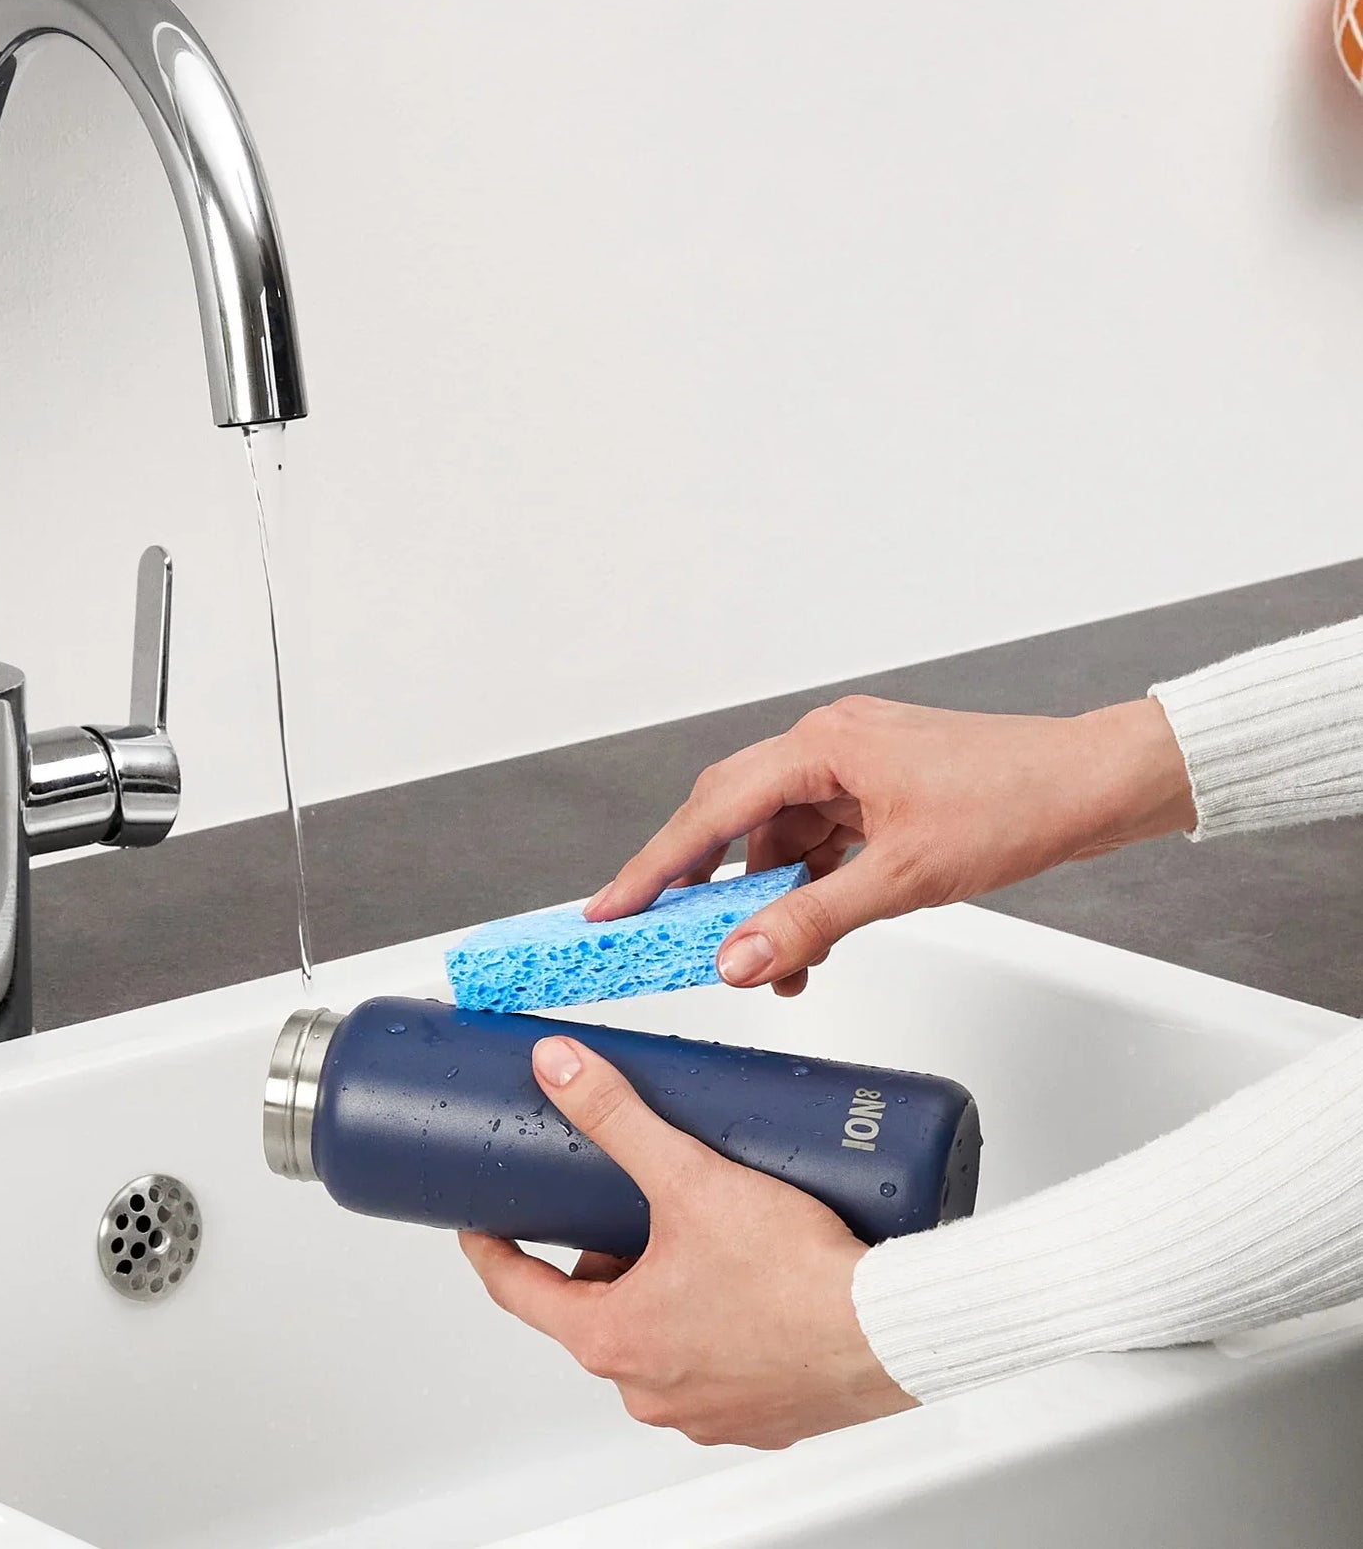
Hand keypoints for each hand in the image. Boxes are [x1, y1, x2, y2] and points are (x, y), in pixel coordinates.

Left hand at [460, 1035, 912, 1447]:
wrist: (890, 1331)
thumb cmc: (797, 1277)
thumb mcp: (688, 1177)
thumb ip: (616, 1117)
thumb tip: (559, 1068)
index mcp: (615, 1341)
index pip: (520, 1293)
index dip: (495, 1249)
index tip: (482, 1225)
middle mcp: (652, 1388)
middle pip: (596, 1310)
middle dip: (603, 1255)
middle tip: (622, 1203)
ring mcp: (707, 1409)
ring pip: (657, 1338)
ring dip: (662, 1289)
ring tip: (692, 1231)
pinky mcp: (762, 1413)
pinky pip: (715, 1363)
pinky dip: (715, 1322)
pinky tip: (743, 1281)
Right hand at [585, 695, 1194, 995]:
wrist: (1099, 785)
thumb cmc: (1017, 805)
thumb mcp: (902, 879)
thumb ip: (810, 922)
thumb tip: (738, 958)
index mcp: (823, 745)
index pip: (713, 810)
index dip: (656, 864)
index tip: (612, 906)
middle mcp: (829, 745)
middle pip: (735, 817)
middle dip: (702, 884)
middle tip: (663, 936)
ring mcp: (856, 767)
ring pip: (782, 838)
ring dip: (769, 900)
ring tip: (769, 966)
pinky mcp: (882, 791)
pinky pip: (822, 844)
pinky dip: (811, 891)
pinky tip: (812, 939)